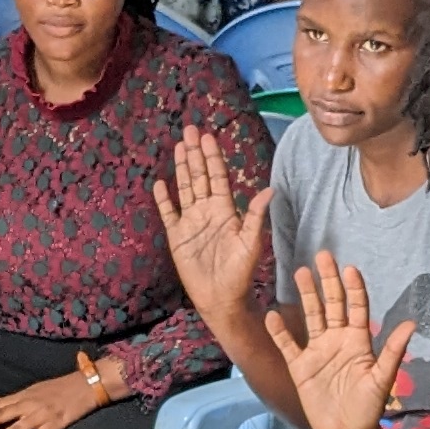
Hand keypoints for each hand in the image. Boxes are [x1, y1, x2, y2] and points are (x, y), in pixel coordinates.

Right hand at [150, 126, 269, 323]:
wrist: (221, 297)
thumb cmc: (240, 272)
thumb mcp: (251, 243)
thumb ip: (255, 216)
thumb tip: (270, 190)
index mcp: (225, 210)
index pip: (218, 177)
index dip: (213, 157)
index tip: (208, 138)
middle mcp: (207, 211)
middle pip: (199, 176)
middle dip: (194, 154)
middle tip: (190, 131)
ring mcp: (191, 222)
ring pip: (185, 188)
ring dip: (181, 168)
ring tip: (177, 147)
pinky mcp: (177, 236)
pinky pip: (168, 213)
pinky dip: (164, 199)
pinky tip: (160, 184)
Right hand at [263, 250, 410, 428]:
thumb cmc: (369, 407)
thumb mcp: (382, 379)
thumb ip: (393, 351)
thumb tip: (410, 323)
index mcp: (358, 341)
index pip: (356, 307)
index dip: (353, 288)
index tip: (349, 268)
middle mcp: (337, 340)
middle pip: (331, 304)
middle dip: (327, 280)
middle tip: (322, 256)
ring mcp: (317, 351)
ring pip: (310, 317)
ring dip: (305, 296)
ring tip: (299, 273)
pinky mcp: (300, 366)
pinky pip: (288, 345)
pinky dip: (280, 331)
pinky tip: (272, 315)